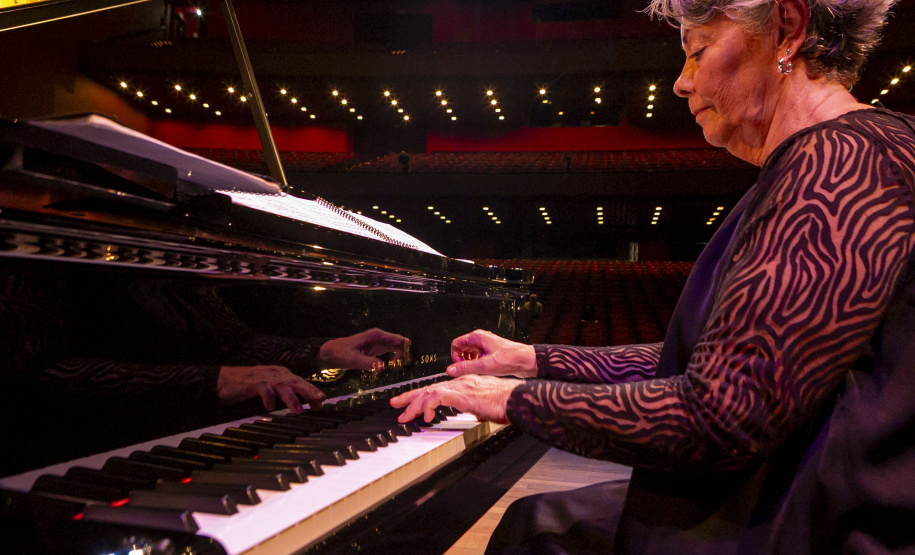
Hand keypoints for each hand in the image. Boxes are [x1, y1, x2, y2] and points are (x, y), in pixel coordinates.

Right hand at [217, 365, 324, 413]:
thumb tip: (301, 405)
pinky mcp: (252, 382)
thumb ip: (284, 394)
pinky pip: (263, 390)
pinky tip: (270, 407)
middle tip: (320, 400)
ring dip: (291, 398)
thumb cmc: (249, 386)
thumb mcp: (270, 388)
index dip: (312, 392)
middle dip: (309, 391)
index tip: (321, 404)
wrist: (225, 380)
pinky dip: (268, 398)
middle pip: (296, 381)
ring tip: (299, 411)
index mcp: (281, 375)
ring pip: (282, 386)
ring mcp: (264, 377)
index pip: (300, 383)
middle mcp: (275, 374)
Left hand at [318, 328, 409, 371]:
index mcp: (376, 336)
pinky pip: (391, 352)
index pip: (397, 339)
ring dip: (399, 357)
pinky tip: (392, 366)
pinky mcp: (377, 350)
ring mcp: (379, 343)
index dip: (403, 350)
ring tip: (395, 367)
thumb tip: (382, 367)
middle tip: (397, 367)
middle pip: (400, 343)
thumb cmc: (341, 353)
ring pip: (397, 348)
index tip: (398, 362)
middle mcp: (380, 337)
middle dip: (403, 354)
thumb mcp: (353, 359)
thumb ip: (368, 363)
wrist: (331, 353)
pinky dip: (394, 359)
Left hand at [389, 375, 521, 423]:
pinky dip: (428, 406)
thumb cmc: (508, 403)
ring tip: (404, 416)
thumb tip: (479, 416)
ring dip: (414, 405)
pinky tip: (426, 417)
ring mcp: (460, 386)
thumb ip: (480, 409)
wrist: (517, 399)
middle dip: (410, 397)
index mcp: (466, 384)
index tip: (412, 404)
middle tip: (396, 405)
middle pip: (428, 388)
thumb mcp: (489, 407)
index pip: (438, 388)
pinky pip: (437, 397)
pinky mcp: (461, 393)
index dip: (423, 396)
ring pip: (428, 392)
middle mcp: (461, 382)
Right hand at [446, 329, 536, 377]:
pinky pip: (478, 358)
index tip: (460, 367)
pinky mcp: (490, 353)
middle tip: (468, 370)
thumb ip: (466, 368)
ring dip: (470, 363)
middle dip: (462, 361)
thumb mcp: (485, 365)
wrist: (527, 361)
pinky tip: (484, 371)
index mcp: (478, 337)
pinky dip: (477, 365)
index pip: (456, 344)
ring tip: (477, 371)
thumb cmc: (511, 358)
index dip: (455, 357)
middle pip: (462, 349)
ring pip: (469, 354)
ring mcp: (486, 346)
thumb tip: (451, 370)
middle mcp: (481, 339)